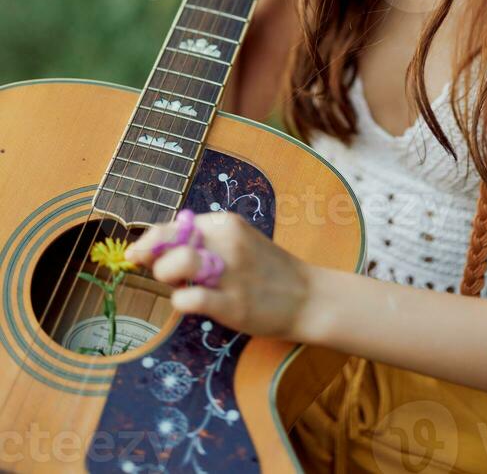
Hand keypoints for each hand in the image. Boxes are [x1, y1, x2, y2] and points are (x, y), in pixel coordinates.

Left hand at [125, 210, 313, 340]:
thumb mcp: (237, 243)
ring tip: (180, 285)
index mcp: (225, 223)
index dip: (149, 241)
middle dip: (154, 259)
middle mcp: (227, 241)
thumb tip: (151, 250)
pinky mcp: (233, 304)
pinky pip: (190, 299)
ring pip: (177, 263)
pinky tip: (191, 303)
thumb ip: (201, 243)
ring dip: (166, 275)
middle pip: (169, 240)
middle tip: (165, 274)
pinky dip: (181, 301)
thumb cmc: (265, 271)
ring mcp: (231, 272)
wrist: (307, 297)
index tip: (138, 255)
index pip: (172, 225)